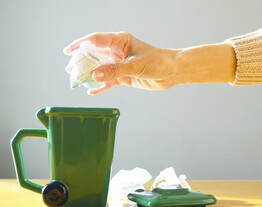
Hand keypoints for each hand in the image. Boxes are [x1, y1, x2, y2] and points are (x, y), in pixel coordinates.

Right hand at [64, 32, 235, 94]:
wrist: (172, 72)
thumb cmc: (157, 61)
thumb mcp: (134, 65)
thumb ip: (114, 70)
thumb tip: (95, 75)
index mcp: (120, 41)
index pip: (95, 40)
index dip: (80, 44)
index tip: (68, 51)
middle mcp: (118, 51)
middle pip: (95, 55)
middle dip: (82, 61)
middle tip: (69, 69)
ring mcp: (120, 64)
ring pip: (100, 69)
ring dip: (89, 74)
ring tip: (76, 80)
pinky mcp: (124, 76)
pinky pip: (109, 80)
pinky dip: (101, 86)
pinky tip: (92, 91)